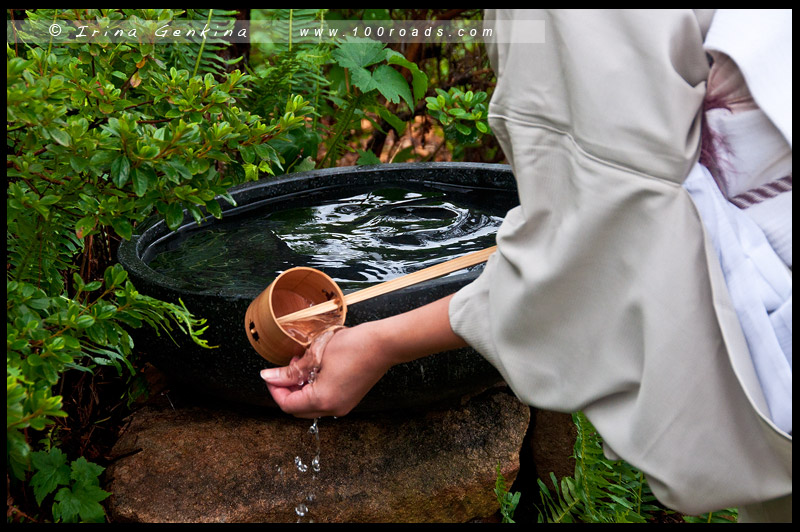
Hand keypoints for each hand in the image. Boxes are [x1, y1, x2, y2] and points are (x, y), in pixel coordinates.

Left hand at [259, 294, 466, 417]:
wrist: (384, 344)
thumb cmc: (353, 346)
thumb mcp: (316, 355)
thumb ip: (291, 371)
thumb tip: (269, 377)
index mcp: (322, 400)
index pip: (287, 404)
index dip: (275, 389)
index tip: (271, 374)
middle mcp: (332, 409)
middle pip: (298, 409)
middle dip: (287, 390)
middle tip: (285, 369)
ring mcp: (343, 406)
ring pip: (311, 406)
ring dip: (301, 389)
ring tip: (302, 364)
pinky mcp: (350, 399)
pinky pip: (324, 401)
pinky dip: (314, 389)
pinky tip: (316, 369)